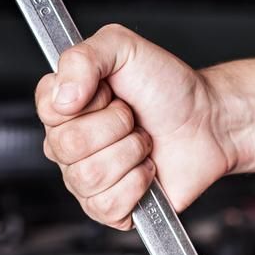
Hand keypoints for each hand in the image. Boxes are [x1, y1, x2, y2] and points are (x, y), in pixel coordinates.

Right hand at [35, 24, 238, 229]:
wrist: (207, 121)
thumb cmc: (168, 87)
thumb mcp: (124, 48)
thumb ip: (81, 57)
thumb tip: (62, 97)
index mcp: (65, 104)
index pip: (47, 109)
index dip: (87, 101)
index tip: (110, 92)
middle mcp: (68, 143)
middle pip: (67, 146)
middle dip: (116, 127)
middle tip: (133, 118)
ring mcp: (85, 178)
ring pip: (87, 177)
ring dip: (129, 154)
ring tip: (142, 142)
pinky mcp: (107, 207)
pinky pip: (105, 205)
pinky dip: (137, 184)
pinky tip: (146, 169)